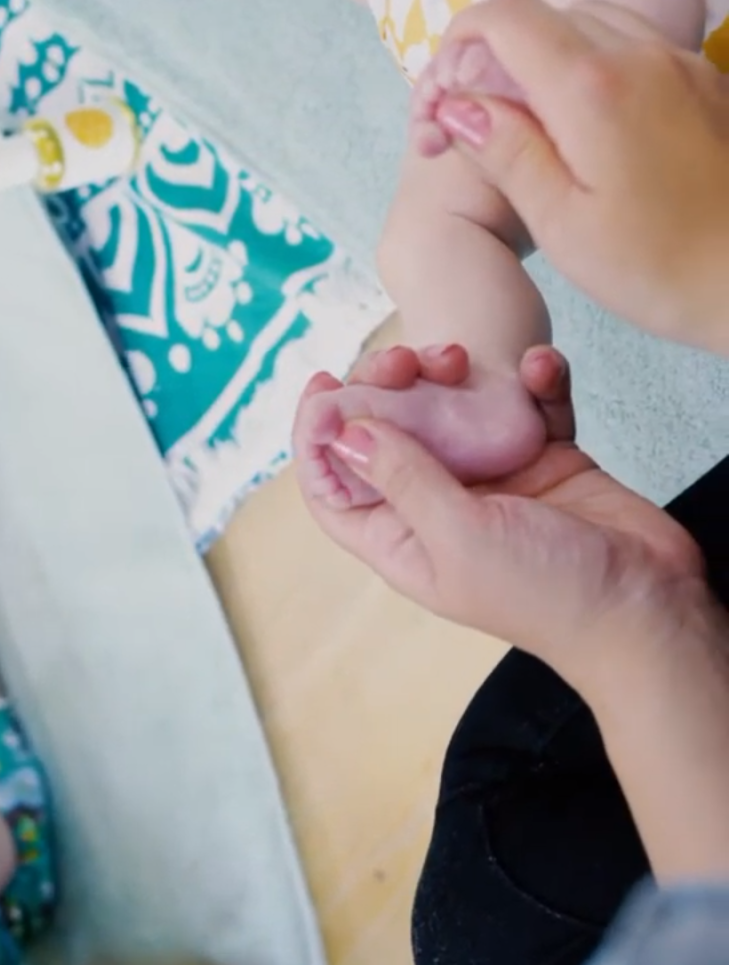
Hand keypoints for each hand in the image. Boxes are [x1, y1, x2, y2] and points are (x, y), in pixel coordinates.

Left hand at [300, 344, 703, 692]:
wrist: (649, 608)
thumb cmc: (550, 596)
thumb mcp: (458, 537)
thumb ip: (402, 479)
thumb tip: (339, 432)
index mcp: (403, 539)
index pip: (335, 487)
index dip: (316, 437)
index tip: (324, 386)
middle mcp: (440, 506)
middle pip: (388, 433)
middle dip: (387, 386)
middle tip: (407, 359)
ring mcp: (494, 478)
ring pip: (452, 406)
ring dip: (452, 372)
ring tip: (463, 356)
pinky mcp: (546, 456)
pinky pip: (526, 402)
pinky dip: (532, 379)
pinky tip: (539, 367)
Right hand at [429, 0, 728, 352]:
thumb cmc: (662, 270)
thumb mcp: (562, 224)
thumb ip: (505, 152)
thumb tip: (458, 105)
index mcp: (591, 88)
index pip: (506, 16)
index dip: (460, 39)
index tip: (446, 90)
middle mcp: (640, 56)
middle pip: (546, 13)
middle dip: (500, 52)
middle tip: (482, 117)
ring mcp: (680, 64)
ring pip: (594, 20)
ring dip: (550, 54)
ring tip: (536, 120)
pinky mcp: (707, 82)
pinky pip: (637, 44)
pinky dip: (597, 64)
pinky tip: (592, 127)